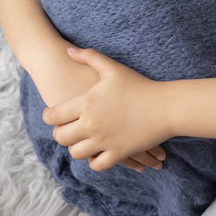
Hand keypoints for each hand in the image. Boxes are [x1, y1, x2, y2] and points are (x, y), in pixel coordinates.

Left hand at [43, 47, 173, 171]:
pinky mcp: (118, 153)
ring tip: (80, 141)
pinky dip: (94, 161)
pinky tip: (96, 152)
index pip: (54, 116)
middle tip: (65, 130)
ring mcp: (105, 140)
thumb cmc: (139, 84)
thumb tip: (68, 51)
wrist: (166, 105)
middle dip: (60, 134)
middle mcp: (92, 124)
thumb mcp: (112, 68)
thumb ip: (88, 57)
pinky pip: (96, 165)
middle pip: (61, 137)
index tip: (51, 115)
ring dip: (76, 148)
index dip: (49, 116)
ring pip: (76, 153)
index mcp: (87, 103)